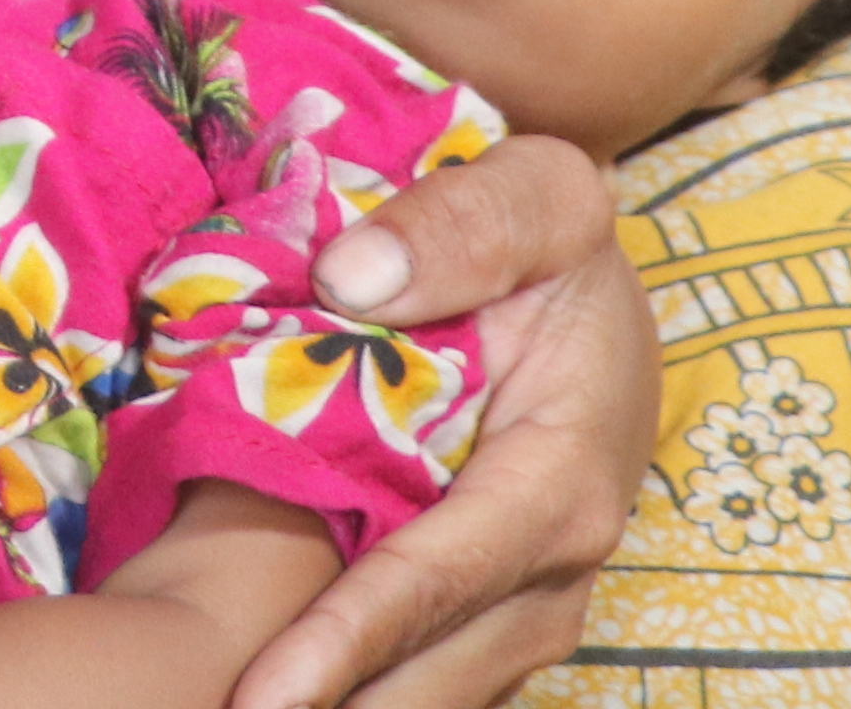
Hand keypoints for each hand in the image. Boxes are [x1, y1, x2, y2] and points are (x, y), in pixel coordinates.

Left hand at [226, 134, 642, 708]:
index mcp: (560, 478)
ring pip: (431, 695)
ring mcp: (528, 601)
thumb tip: (351, 281)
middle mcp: (554, 566)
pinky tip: (278, 696)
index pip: (435, 580)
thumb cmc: (551, 239)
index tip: (257, 696)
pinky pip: (428, 678)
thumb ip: (459, 223)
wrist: (592, 286)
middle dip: (332, 707)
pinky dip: (358, 695)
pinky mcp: (497, 611)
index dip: (343, 643)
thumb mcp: (538, 192)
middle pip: (429, 674)